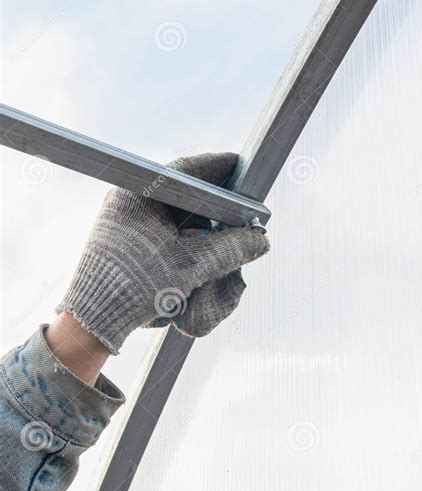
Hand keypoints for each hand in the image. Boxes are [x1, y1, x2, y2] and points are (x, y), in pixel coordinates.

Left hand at [57, 153, 268, 353]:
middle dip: (214, 220)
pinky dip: (184, 254)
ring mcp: (127, 224)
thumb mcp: (190, 266)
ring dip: (201, 244)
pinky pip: (165, 240)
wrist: (92, 321)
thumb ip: (230, 249)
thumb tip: (260, 241)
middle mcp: (131, 202)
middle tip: (239, 228)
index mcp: (140, 194)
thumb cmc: (133, 286)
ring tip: (214, 266)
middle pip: (187, 200)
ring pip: (178, 223)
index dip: (220, 169)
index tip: (242, 170)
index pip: (189, 171)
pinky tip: (194, 276)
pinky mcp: (128, 245)